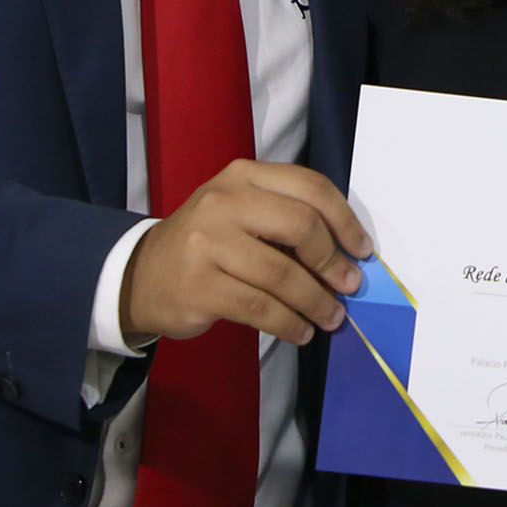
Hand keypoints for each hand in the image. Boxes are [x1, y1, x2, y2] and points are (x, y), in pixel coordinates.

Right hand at [121, 160, 372, 345]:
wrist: (143, 275)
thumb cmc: (208, 243)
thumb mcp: (242, 212)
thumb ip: (288, 219)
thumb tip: (348, 256)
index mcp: (243, 176)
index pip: (310, 187)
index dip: (345, 220)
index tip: (362, 250)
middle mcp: (224, 202)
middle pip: (301, 226)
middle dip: (333, 262)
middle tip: (350, 286)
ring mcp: (208, 243)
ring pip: (283, 274)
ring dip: (317, 301)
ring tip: (331, 317)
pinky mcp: (200, 286)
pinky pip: (260, 308)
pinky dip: (290, 323)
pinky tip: (301, 331)